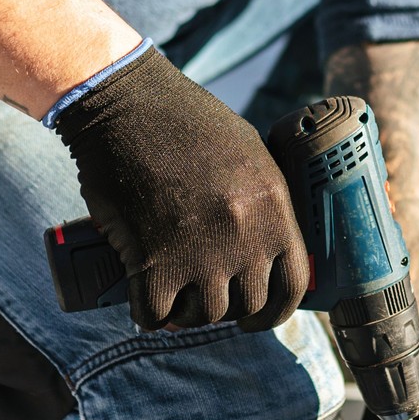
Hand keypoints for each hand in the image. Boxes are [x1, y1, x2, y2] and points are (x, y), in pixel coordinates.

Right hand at [55, 45, 307, 330]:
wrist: (125, 104)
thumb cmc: (183, 121)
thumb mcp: (248, 153)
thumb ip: (263, 201)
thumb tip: (267, 241)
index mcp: (274, 207)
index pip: (293, 284)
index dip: (275, 309)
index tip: (258, 315)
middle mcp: (245, 235)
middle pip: (246, 305)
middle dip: (225, 307)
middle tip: (203, 295)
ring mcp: (201, 251)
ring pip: (204, 314)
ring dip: (187, 311)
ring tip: (174, 293)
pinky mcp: (154, 262)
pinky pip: (156, 314)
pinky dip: (149, 314)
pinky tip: (144, 300)